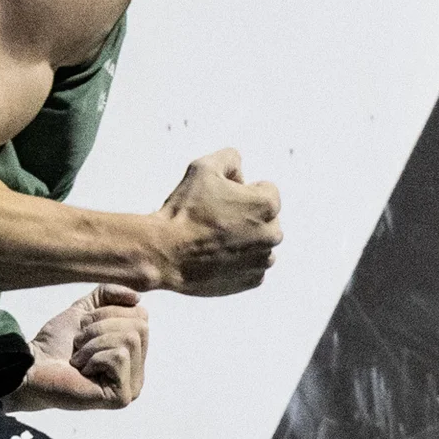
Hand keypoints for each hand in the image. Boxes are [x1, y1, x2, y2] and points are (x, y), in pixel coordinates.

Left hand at [10, 286, 148, 409]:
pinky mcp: (121, 397)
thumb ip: (109, 296)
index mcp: (133, 353)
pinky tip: (81, 370)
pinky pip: (119, 357)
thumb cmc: (56, 343)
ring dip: (94, 342)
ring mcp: (132, 387)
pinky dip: (94, 357)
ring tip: (78, 357)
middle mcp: (138, 372)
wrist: (33, 366)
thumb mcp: (84, 310)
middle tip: (78, 342)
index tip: (83, 327)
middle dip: (101, 327)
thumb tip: (139, 298)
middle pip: (139, 327)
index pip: (141, 316)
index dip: (109, 312)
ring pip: (130, 341)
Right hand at [152, 149, 281, 295]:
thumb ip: (229, 158)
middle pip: (266, 218)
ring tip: (214, 239)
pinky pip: (252, 266)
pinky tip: (216, 256)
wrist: (165, 254)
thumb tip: (239, 167)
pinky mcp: (252, 280)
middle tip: (216, 219)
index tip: (220, 198)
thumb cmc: (184, 211)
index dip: (242, 190)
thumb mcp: (203, 168)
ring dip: (245, 239)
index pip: (266, 190)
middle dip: (248, 216)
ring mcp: (263, 260)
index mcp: (267, 205)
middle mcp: (272, 234)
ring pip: (261, 243)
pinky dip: (239, 262)